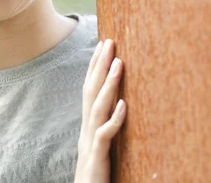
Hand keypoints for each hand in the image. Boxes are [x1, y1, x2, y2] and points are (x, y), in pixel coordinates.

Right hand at [75, 39, 125, 182]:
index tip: (103, 44)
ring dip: (108, 84)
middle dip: (100, 65)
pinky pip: (105, 135)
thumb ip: (106, 125)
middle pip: (91, 91)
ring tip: (119, 63)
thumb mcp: (101, 144)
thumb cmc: (96, 173)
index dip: (95, 66)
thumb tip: (118, 105)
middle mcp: (87, 129)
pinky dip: (114, 119)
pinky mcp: (97, 158)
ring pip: (98, 108)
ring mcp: (90, 142)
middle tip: (110, 41)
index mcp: (88, 125)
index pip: (90, 89)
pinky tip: (124, 105)